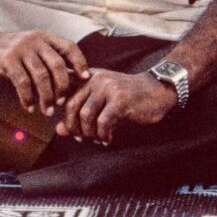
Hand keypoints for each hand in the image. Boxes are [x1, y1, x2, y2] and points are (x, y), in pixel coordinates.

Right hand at [0, 30, 90, 116]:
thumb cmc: (6, 53)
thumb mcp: (29, 51)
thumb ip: (46, 61)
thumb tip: (71, 82)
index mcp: (43, 37)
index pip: (69, 47)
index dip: (80, 63)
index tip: (84, 79)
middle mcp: (34, 40)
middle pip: (57, 65)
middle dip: (63, 87)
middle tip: (61, 103)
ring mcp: (20, 49)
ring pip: (41, 76)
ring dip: (46, 97)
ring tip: (46, 110)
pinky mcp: (6, 60)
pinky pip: (23, 83)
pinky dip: (28, 98)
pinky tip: (29, 107)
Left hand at [54, 69, 176, 144]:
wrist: (158, 91)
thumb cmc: (127, 99)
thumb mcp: (101, 104)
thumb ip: (79, 114)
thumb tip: (59, 131)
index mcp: (87, 77)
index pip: (64, 95)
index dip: (60, 114)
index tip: (67, 128)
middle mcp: (94, 79)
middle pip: (71, 106)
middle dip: (73, 127)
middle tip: (80, 138)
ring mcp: (107, 88)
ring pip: (86, 115)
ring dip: (89, 133)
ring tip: (96, 139)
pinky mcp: (120, 100)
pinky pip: (103, 122)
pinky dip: (103, 134)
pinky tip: (108, 139)